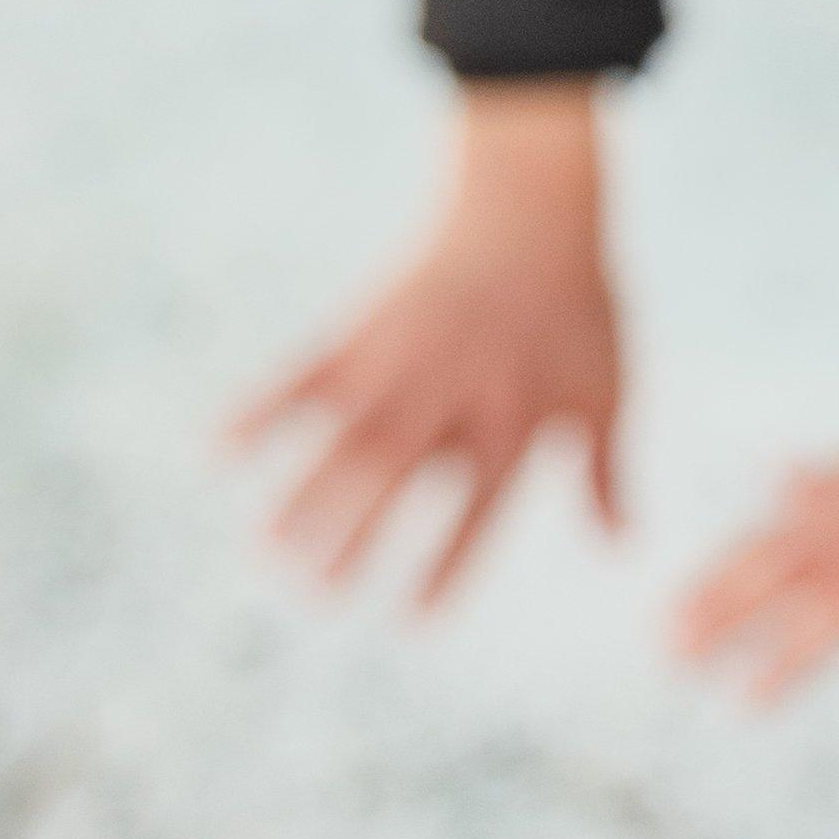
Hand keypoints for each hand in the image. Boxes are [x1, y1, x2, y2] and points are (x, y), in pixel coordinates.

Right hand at [229, 81, 623, 604]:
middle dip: (358, 537)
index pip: (480, 505)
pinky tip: (218, 450)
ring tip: (268, 550)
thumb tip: (620, 545)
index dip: (447, 562)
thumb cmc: (578, 311)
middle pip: (399, 476)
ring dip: (304, 491)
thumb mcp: (606, 389)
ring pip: (346, 434)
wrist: (532, 216)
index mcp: (516, 417)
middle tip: (320, 596)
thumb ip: (605, 470)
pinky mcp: (363, 330)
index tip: (413, 622)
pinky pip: (303, 372)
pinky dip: (260, 407)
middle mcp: (453, 395)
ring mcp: (402, 361)